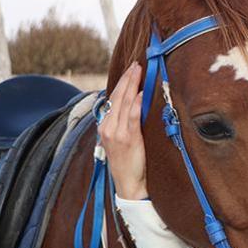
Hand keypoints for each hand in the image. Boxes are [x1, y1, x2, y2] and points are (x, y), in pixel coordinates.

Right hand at [98, 62, 147, 199]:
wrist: (129, 184)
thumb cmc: (129, 162)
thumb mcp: (122, 140)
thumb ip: (125, 122)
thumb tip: (136, 103)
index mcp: (106, 126)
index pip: (114, 98)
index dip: (122, 82)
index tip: (131, 68)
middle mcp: (108, 127)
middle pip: (117, 97)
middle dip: (127, 78)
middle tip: (136, 63)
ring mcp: (116, 133)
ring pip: (123, 103)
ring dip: (132, 85)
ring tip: (139, 71)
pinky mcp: (127, 139)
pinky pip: (131, 117)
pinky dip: (136, 104)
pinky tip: (141, 93)